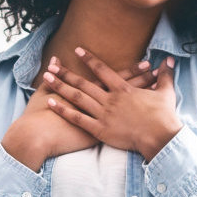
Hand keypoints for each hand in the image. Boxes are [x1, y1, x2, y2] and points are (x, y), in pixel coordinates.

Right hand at [0, 58, 161, 170]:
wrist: (37, 136)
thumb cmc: (39, 116)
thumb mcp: (45, 92)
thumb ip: (54, 76)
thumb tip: (53, 60)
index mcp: (88, 94)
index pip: (115, 79)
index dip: (132, 72)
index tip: (147, 63)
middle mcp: (97, 106)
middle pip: (126, 92)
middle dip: (143, 82)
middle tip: (160, 74)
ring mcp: (100, 121)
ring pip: (127, 110)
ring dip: (142, 101)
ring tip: (157, 95)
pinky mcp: (97, 136)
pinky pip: (121, 129)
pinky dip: (135, 124)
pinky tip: (147, 122)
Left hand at [42, 48, 181, 159]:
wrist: (160, 138)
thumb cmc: (164, 117)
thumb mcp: (166, 93)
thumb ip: (166, 75)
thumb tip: (169, 60)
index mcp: (123, 89)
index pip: (102, 70)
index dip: (89, 59)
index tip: (77, 50)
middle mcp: (110, 99)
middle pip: (84, 82)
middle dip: (66, 72)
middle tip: (51, 65)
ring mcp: (103, 114)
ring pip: (77, 97)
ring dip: (60, 87)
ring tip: (46, 78)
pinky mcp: (100, 130)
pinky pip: (77, 119)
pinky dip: (63, 110)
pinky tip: (51, 103)